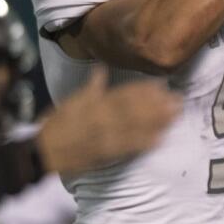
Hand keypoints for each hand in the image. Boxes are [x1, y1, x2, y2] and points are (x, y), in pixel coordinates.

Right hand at [37, 68, 181, 176]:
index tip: (161, 86)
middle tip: (179, 100)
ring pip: (135, 126)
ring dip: (157, 121)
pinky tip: (161, 139)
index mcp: (95, 103)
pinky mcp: (106, 154)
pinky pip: (128, 148)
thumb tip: (101, 69)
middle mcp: (102, 117)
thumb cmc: (56, 124)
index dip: (144, 90)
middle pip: (135, 109)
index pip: (123, 94)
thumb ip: (91, 86)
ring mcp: (106, 136)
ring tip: (176, 116)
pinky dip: (144, 143)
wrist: (44, 151)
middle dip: (157, 104)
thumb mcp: (71, 100)